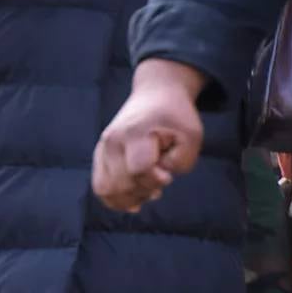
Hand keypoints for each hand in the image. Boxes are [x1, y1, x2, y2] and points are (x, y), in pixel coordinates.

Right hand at [93, 59, 207, 211]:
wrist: (155, 94)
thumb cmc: (175, 117)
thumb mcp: (192, 137)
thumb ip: (180, 163)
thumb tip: (157, 180)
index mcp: (135, 133)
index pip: (138, 170)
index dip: (156, 179)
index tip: (168, 174)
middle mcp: (112, 141)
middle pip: (120, 185)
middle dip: (144, 191)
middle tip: (159, 180)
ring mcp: (102, 148)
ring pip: (104, 190)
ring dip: (128, 198)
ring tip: (146, 189)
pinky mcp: (99, 155)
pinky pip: (100, 187)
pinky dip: (116, 197)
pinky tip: (134, 196)